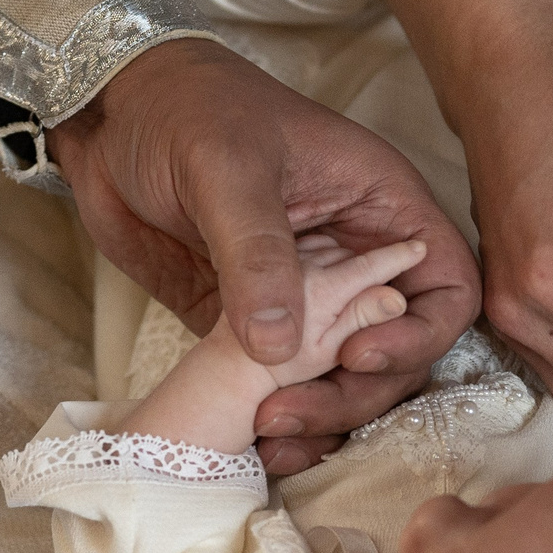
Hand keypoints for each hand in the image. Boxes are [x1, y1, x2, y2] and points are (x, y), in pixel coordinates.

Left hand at [50, 38, 478, 471]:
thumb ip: (257, 253)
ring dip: (319, 419)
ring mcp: (305, 299)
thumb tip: (280, 346)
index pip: (445, 287)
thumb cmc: (183, 110)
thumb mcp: (226, 167)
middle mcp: (353, 260)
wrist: (108, 118)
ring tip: (267, 438)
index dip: (420, 335)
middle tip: (289, 412)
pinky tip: (247, 441)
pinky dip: (273, 418)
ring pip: (342, 379)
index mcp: (378, 208)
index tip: (358, 356)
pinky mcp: (252, 327)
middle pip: (396, 351)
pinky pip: (282, 386)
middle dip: (355, 393)